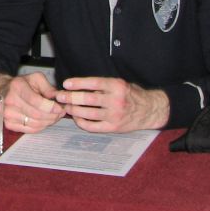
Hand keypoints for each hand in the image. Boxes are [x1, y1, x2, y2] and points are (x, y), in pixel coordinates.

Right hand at [0, 72, 65, 132]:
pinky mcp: (9, 124)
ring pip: (35, 124)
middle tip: (61, 113)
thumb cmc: (22, 84)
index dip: (50, 107)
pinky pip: (30, 130)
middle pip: (36, 114)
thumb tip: (57, 98)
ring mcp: (8, 114)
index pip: (36, 101)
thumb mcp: (35, 78)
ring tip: (55, 116)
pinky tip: (45, 121)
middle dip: (53, 115)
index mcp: (17, 86)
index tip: (60, 107)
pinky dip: (41, 127)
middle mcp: (10, 101)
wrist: (2, 90)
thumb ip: (48, 87)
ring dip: (48, 122)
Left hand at [55, 76, 169, 132]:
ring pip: (88, 113)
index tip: (66, 84)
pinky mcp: (113, 127)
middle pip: (88, 99)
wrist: (149, 110)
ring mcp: (114, 115)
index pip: (93, 83)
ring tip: (66, 106)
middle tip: (60, 96)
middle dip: (71, 97)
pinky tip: (76, 117)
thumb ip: (101, 86)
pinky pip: (92, 126)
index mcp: (117, 86)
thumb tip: (78, 87)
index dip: (78, 83)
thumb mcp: (119, 84)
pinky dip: (81, 122)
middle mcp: (116, 100)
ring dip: (74, 110)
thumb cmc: (131, 94)